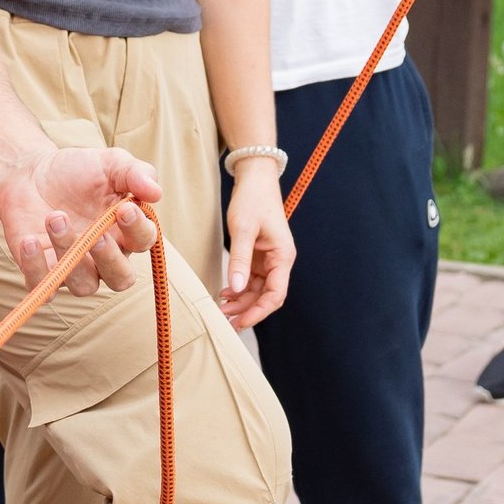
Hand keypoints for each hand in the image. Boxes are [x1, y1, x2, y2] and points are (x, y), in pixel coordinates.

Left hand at [0, 143, 160, 298]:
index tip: (124, 208)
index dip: (138, 229)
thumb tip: (156, 193)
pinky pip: (43, 288)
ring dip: (69, 254)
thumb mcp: (109, 163)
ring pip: (83, 285)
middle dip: (110, 259)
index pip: (144, 241)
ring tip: (54, 217)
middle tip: (96, 234)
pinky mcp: (43, 273)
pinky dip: (36, 268)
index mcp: (126, 232)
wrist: (30, 174)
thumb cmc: (76, 172)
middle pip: (120, 279)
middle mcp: (104, 258)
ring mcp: (74, 269)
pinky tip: (29, 240)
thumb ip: (135, 173)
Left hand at [221, 166, 294, 327]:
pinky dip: (238, 289)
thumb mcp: (243, 229)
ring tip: (220, 309)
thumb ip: (239, 259)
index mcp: (282, 257)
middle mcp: (278, 261)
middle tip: (224, 321)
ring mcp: (268, 260)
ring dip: (240, 302)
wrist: (255, 181)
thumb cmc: (252, 201)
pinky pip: (250, 279)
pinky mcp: (258, 256)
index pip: (276, 294)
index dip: (259, 311)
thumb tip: (235, 288)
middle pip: (266, 296)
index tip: (240, 322)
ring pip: (257, 290)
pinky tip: (224, 294)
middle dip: (247, 310)